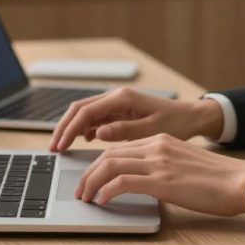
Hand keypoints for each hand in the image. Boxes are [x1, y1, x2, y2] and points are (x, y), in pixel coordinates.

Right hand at [49, 88, 224, 151]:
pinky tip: (82, 142)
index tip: (61, 146)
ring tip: (62, 147)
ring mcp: (117, 104)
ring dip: (72, 128)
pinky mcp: (119, 111)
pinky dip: (84, 129)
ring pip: (85, 113)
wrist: (191, 117)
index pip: (85, 112)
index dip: (70, 129)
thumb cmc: (176, 123)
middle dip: (64, 128)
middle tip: (53, 147)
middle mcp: (116, 97)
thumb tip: (98, 133)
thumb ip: (124, 131)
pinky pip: (95, 118)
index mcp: (122, 99)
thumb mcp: (152, 130)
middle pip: (79, 109)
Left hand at [75, 134, 244, 216]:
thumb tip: (143, 182)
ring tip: (86, 198)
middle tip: (81, 190)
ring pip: (109, 165)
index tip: (90, 178)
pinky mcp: (162, 180)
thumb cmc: (217, 179)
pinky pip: (122, 182)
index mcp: (160, 141)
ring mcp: (158, 162)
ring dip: (91, 182)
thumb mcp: (183, 164)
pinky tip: (103, 201)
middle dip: (88, 173)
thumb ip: (161, 166)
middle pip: (108, 155)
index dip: (98, 164)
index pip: (118, 148)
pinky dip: (107, 191)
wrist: (239, 181)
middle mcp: (156, 146)